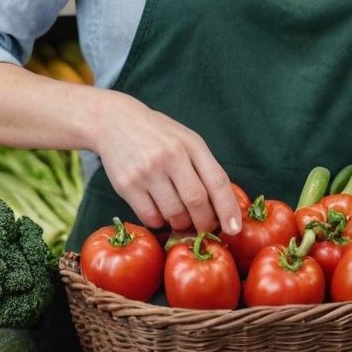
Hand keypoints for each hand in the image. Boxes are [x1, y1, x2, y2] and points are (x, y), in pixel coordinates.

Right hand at [93, 91, 242, 236]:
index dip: (228, 208)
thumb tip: (224, 206)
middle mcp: (171, 156)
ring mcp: (148, 171)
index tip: (235, 229)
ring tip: (181, 219)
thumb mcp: (186, 140)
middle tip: (206, 230)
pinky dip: (160, 222)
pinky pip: (150, 217)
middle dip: (205, 223)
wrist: (116, 122)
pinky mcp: (127, 185)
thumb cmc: (159, 136)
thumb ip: (204, 167)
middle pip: (197, 201)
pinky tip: (160, 213)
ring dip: (181, 224)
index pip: (217, 181)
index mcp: (192, 144)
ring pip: (174, 213)